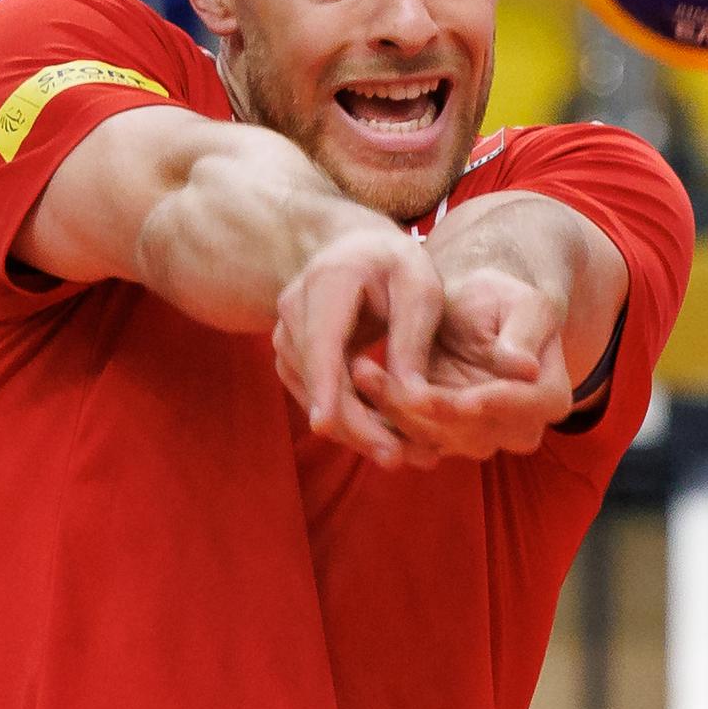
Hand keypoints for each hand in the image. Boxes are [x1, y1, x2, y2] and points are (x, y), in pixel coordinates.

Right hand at [271, 224, 444, 468]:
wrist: (361, 250)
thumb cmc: (397, 265)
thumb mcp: (421, 289)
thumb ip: (413, 340)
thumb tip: (412, 399)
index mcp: (329, 280)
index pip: (320, 341)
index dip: (324, 386)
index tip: (325, 426)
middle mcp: (294, 306)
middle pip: (317, 377)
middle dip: (355, 424)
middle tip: (399, 458)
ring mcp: (286, 332)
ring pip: (312, 395)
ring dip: (353, 430)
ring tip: (400, 455)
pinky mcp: (291, 355)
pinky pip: (315, 395)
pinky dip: (346, 420)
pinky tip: (380, 438)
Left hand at [350, 267, 573, 460]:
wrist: (472, 306)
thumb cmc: (501, 297)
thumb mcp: (522, 301)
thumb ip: (526, 331)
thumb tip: (526, 366)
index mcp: (549, 396)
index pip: (519, 406)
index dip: (485, 402)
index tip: (450, 394)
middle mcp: (518, 428)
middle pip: (469, 430)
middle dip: (421, 407)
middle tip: (382, 372)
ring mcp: (479, 438)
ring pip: (433, 437)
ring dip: (393, 410)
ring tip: (362, 370)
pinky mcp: (441, 437)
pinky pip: (410, 436)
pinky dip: (382, 417)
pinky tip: (359, 386)